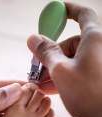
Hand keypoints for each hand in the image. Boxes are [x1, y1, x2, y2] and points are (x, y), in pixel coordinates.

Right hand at [27, 2, 101, 116]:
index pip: (82, 15)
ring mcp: (95, 63)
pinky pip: (73, 71)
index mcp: (95, 39)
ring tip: (39, 81)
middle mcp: (97, 49)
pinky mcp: (92, 77)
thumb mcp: (61, 70)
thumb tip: (33, 39)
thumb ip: (46, 52)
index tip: (56, 10)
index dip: (68, 10)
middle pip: (69, 44)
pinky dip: (60, 77)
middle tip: (35, 67)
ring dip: (52, 69)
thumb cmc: (88, 95)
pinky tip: (48, 86)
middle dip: (49, 56)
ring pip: (69, 60)